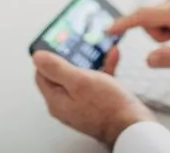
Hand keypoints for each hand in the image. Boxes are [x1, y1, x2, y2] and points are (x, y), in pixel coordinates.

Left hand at [33, 51, 154, 148]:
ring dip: (90, 60)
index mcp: (57, 100)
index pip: (42, 74)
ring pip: (81, 76)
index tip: (57, 44)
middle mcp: (66, 104)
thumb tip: (37, 57)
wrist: (132, 126)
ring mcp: (82, 104)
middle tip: (79, 43)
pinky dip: (103, 69)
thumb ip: (57, 68)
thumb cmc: (108, 107)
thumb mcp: (80, 81)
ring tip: (98, 48)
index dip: (48, 57)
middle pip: (61, 75)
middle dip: (72, 56)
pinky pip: (97, 82)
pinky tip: (112, 57)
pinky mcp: (97, 104)